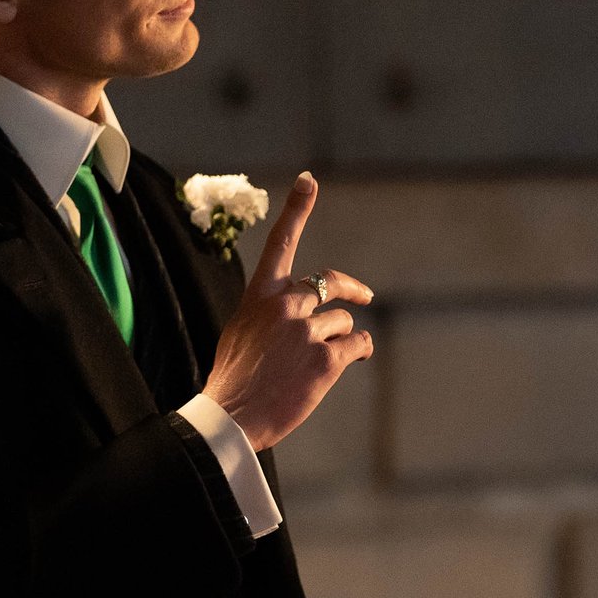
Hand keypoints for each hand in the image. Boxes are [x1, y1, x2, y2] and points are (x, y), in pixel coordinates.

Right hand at [202, 172, 374, 452]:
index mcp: (260, 295)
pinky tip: (347, 363)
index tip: (309, 180)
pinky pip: (358, 343)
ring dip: (341, 338)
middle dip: (350, 291)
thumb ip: (271, 311)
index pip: (281, 243)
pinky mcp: (326, 358)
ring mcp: (306, 330)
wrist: (233, 417)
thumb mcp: (243, 331)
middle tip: (365, 296)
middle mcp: (285, 305)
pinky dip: (359, 351)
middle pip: (331, 285)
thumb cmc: (236, 379)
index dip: (297, 209)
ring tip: (317, 364)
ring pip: (344, 320)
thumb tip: (302, 310)